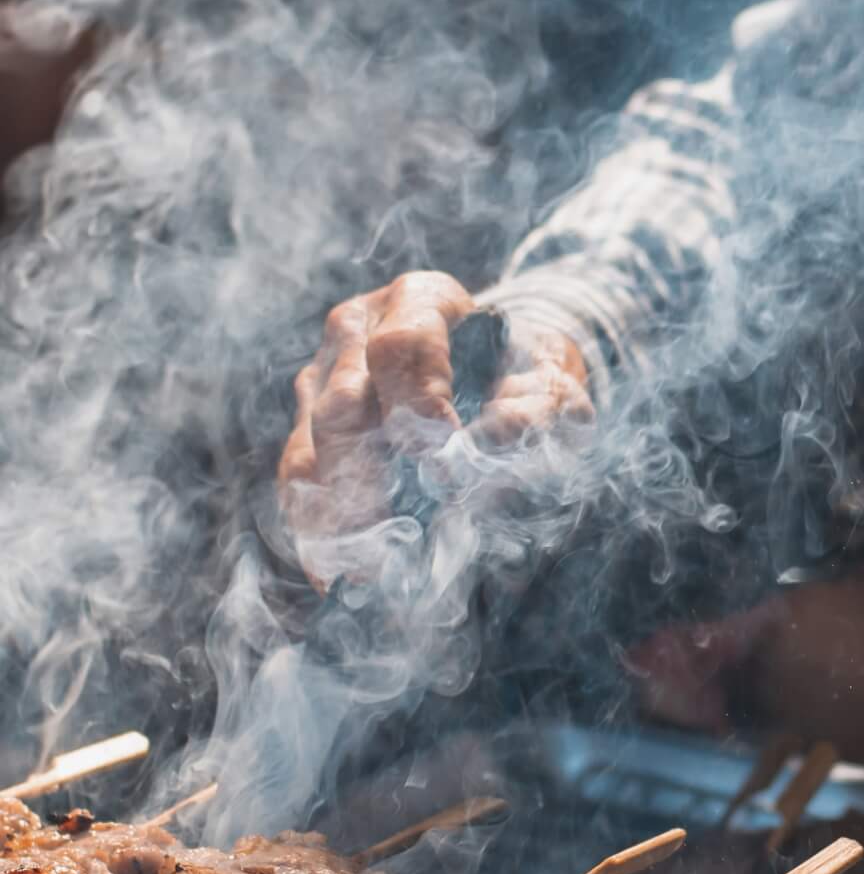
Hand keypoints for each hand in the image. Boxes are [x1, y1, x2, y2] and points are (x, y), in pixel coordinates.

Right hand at [277, 270, 589, 584]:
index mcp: (420, 300)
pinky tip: (336, 573)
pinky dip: (316, 529)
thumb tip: (490, 444)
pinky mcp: (308, 423)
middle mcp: (357, 330)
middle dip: (367, 478)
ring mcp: (323, 376)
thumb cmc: (527, 373)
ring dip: (333, 517)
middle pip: (342, 405)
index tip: (443, 464)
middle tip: (394, 538)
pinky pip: (299, 479)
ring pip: (309, 449)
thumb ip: (534, 411)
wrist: (501, 367)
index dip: (417, 407)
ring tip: (362, 571)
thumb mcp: (553, 385)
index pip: (402, 348)